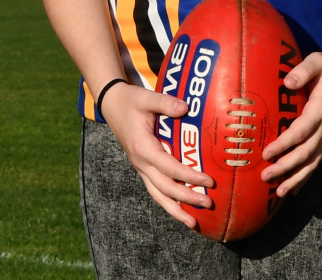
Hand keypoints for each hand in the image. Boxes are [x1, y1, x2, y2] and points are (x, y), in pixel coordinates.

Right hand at [103, 81, 214, 227]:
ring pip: (158, 195)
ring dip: (176, 210)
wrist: (112, 104)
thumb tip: (185, 108)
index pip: (170, 168)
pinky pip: (156, 189)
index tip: (209, 181)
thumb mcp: (147, 98)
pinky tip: (181, 210)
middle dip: (187, 199)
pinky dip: (168, 202)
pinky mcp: (143, 167)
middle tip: (209, 203)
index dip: (190, 176)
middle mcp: (141, 162)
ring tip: (193, 223)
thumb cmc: (131, 100)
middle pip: (165, 188)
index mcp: (143, 148)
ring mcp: (141, 167)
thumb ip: (166, 103)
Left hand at [261, 50, 321, 196]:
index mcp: (320, 110)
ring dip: (296, 179)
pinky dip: (305, 178)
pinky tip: (293, 191)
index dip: (284, 144)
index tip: (267, 153)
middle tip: (265, 175)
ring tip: (279, 193)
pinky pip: (316, 161)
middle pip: (305, 153)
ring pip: (313, 162)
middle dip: (286, 167)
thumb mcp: (317, 61)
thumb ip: (303, 70)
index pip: (301, 131)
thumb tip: (287, 82)